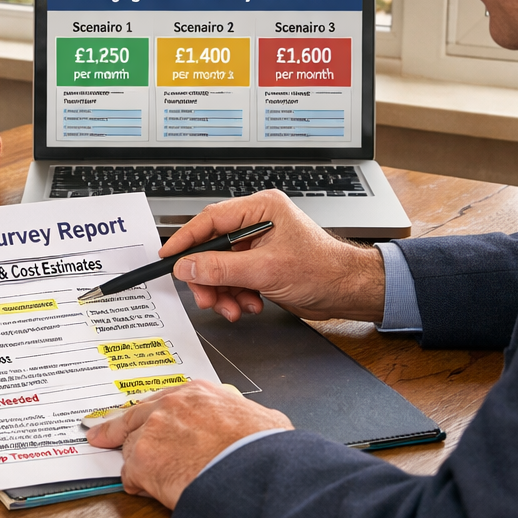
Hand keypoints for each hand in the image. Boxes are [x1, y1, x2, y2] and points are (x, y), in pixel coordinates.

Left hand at [84, 381, 291, 507]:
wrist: (253, 473)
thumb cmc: (264, 452)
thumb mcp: (264, 420)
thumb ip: (247, 418)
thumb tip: (259, 427)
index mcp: (199, 393)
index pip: (164, 401)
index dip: (151, 413)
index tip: (141, 417)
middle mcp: (171, 406)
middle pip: (134, 418)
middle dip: (115, 429)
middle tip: (98, 435)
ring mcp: (154, 431)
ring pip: (132, 448)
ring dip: (137, 464)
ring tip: (143, 478)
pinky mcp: (143, 459)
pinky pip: (131, 475)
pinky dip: (138, 486)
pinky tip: (149, 491)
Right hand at [163, 189, 385, 322]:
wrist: (348, 292)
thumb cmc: (324, 270)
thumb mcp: (266, 270)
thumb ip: (222, 268)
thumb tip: (188, 266)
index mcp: (260, 209)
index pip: (211, 219)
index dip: (186, 239)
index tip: (168, 255)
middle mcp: (257, 223)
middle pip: (212, 248)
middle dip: (208, 277)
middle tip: (206, 297)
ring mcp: (258, 245)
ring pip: (221, 268)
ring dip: (223, 292)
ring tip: (234, 307)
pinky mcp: (261, 265)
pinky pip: (233, 279)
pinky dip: (235, 296)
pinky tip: (248, 304)